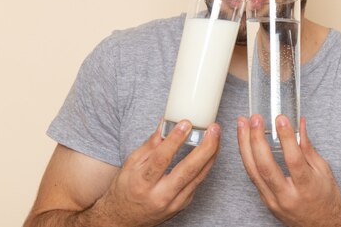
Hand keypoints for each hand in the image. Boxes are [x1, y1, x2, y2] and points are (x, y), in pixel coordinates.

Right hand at [91, 119, 220, 226]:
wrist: (124, 219)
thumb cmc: (126, 188)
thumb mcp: (131, 164)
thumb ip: (150, 144)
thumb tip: (165, 122)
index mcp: (141, 182)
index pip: (161, 159)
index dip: (175, 140)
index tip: (186, 123)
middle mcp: (159, 195)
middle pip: (187, 170)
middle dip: (204, 148)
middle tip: (214, 129)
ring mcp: (173, 203)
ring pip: (198, 176)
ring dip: (210, 154)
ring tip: (216, 135)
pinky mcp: (182, 205)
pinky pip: (197, 182)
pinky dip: (205, 165)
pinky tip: (210, 151)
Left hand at [237, 114, 340, 226]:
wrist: (321, 226)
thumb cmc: (325, 198)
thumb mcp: (323, 171)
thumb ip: (308, 147)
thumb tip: (299, 124)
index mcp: (307, 187)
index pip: (293, 160)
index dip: (286, 137)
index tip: (280, 119)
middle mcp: (287, 196)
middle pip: (266, 166)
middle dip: (256, 139)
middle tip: (254, 119)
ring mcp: (273, 200)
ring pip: (252, 171)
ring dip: (244, 145)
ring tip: (242, 124)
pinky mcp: (265, 201)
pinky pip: (252, 177)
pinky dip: (247, 157)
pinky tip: (244, 141)